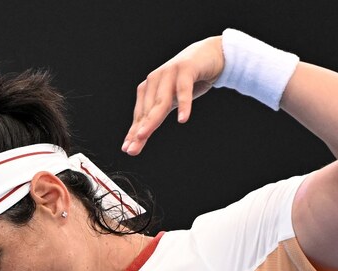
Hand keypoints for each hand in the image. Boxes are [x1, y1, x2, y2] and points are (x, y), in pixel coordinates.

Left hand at [121, 36, 223, 155]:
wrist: (210, 54)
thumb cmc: (188, 80)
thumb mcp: (172, 100)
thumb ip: (158, 114)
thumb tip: (141, 135)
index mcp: (149, 87)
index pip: (140, 114)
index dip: (133, 132)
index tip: (127, 149)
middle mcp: (155, 79)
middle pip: (147, 110)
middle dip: (139, 130)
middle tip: (132, 148)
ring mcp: (170, 73)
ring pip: (161, 101)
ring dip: (152, 119)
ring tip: (144, 135)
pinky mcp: (186, 69)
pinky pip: (183, 90)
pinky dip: (184, 104)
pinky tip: (183, 119)